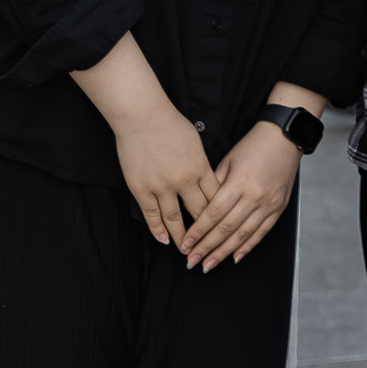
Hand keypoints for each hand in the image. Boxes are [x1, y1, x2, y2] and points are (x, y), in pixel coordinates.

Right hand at [111, 105, 219, 249]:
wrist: (142, 116)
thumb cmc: (171, 125)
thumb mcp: (196, 144)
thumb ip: (201, 165)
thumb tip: (207, 182)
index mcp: (200, 167)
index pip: (215, 198)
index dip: (220, 215)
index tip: (224, 228)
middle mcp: (183, 180)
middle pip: (199, 212)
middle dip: (206, 232)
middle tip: (209, 246)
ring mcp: (161, 186)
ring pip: (175, 219)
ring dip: (182, 237)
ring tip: (187, 251)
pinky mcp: (141, 188)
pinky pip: (151, 214)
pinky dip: (158, 229)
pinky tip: (164, 240)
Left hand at [180, 117, 305, 268]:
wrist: (285, 139)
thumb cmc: (253, 146)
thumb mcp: (228, 161)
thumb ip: (214, 186)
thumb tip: (198, 210)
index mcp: (239, 182)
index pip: (214, 214)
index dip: (198, 232)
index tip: (185, 244)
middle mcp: (255, 196)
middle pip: (226, 229)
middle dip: (206, 248)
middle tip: (191, 261)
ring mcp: (269, 203)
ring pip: (243, 235)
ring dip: (224, 253)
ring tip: (209, 265)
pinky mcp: (279, 207)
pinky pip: (262, 232)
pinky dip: (248, 247)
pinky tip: (235, 258)